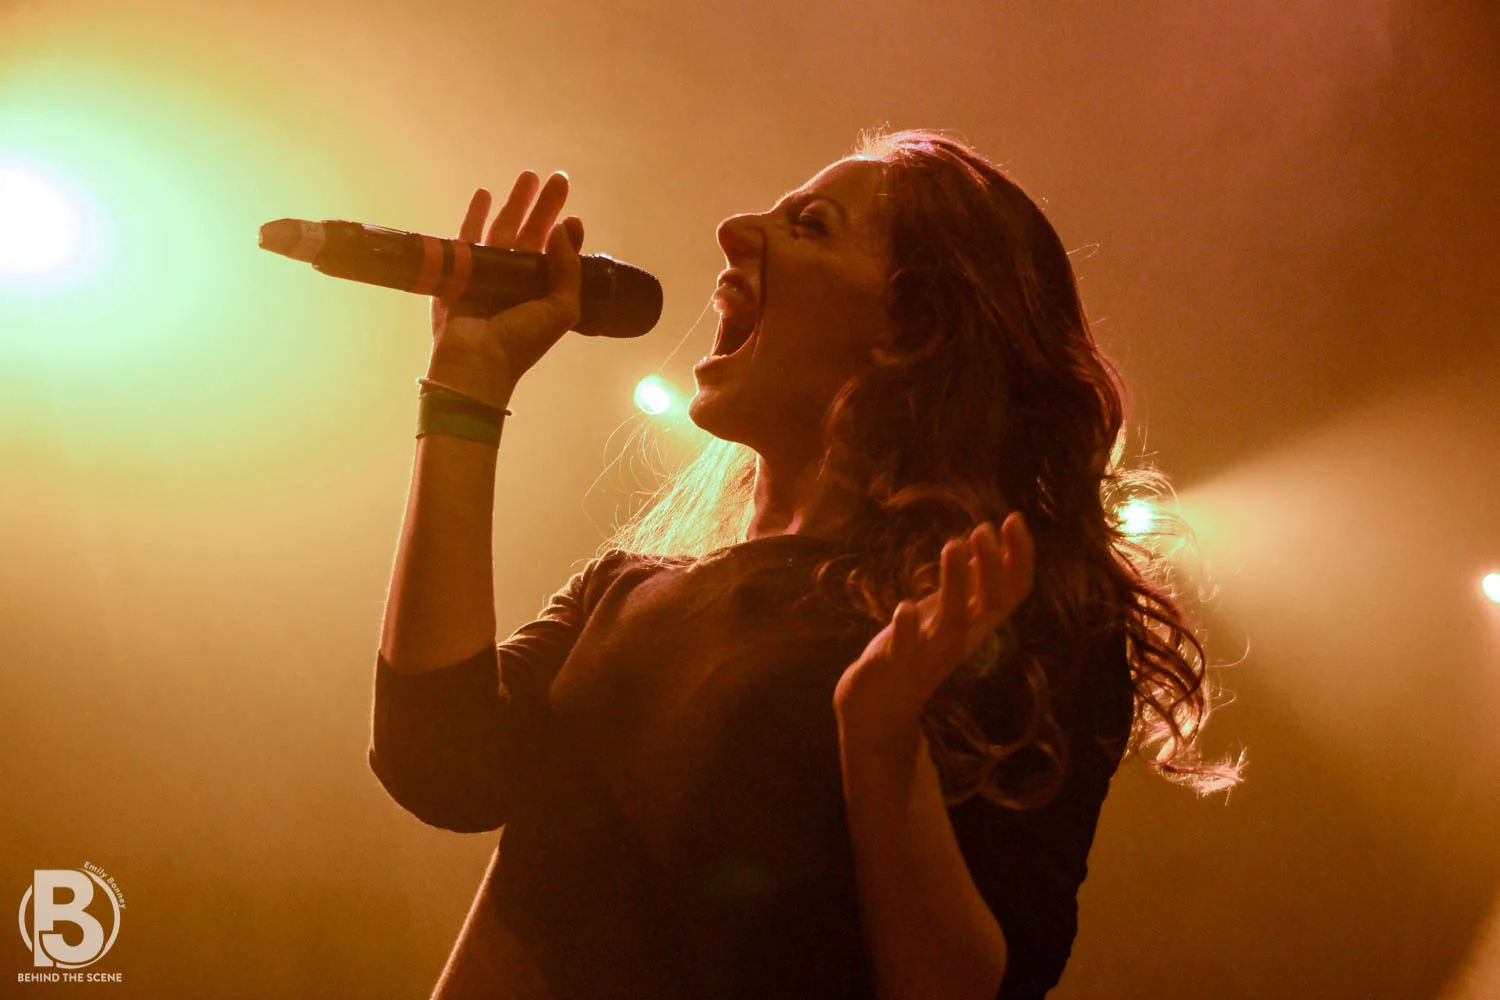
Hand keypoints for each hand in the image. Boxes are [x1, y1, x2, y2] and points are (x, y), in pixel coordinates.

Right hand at [427, 171, 584, 408]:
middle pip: (530, 234)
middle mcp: (515, 279)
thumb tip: (567, 226)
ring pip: (502, 229)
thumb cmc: (521, 340)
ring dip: (514, 203)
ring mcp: (486, 273)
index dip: (563, 233)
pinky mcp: (458, 270)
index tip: (571, 212)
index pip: (554, 254)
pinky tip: (484, 194)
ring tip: (528, 176)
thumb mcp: (561, 308)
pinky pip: (466, 238)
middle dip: (543, 206)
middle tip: (557, 177)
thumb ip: (568, 268)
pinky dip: (474, 215)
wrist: (475, 362)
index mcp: (539, 291)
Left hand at [833, 514, 1035, 756]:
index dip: (1020, 557)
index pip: (1013, 591)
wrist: (881, 703)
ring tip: (952, 546)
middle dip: (992, 566)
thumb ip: (970, 578)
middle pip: (992, 604)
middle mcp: (962, 637)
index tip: (1015, 518)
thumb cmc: (918, 647)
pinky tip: (905, 607)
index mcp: (977, 622)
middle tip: (983, 529)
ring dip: (957, 584)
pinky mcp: (898, 665)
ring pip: (954, 622)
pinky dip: (908, 630)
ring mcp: (932, 653)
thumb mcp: (948, 608)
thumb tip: (987, 535)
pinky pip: (907, 651)